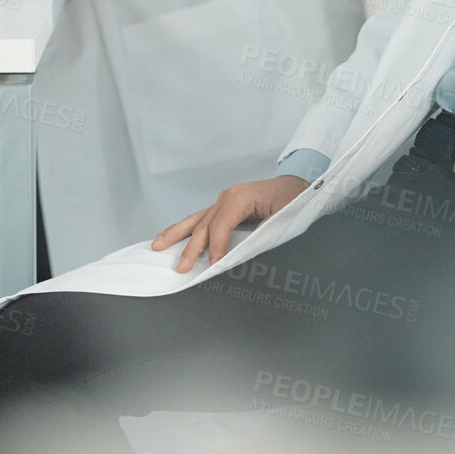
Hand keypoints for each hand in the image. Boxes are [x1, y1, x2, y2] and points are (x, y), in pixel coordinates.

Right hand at [151, 175, 308, 272]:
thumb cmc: (293, 201)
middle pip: (204, 225)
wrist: (297, 186)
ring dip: (176, 234)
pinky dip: (184, 228)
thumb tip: (241, 256)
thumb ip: (260, 235)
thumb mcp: (282, 218)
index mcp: (240, 197)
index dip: (216, 248)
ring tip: (157, 245)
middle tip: (180, 268)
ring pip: (195, 220)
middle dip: (191, 248)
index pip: (220, 226)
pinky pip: (200, 218)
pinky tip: (170, 235)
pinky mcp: (223, 206)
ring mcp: (223, 200)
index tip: (213, 267)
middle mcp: (227, 197)